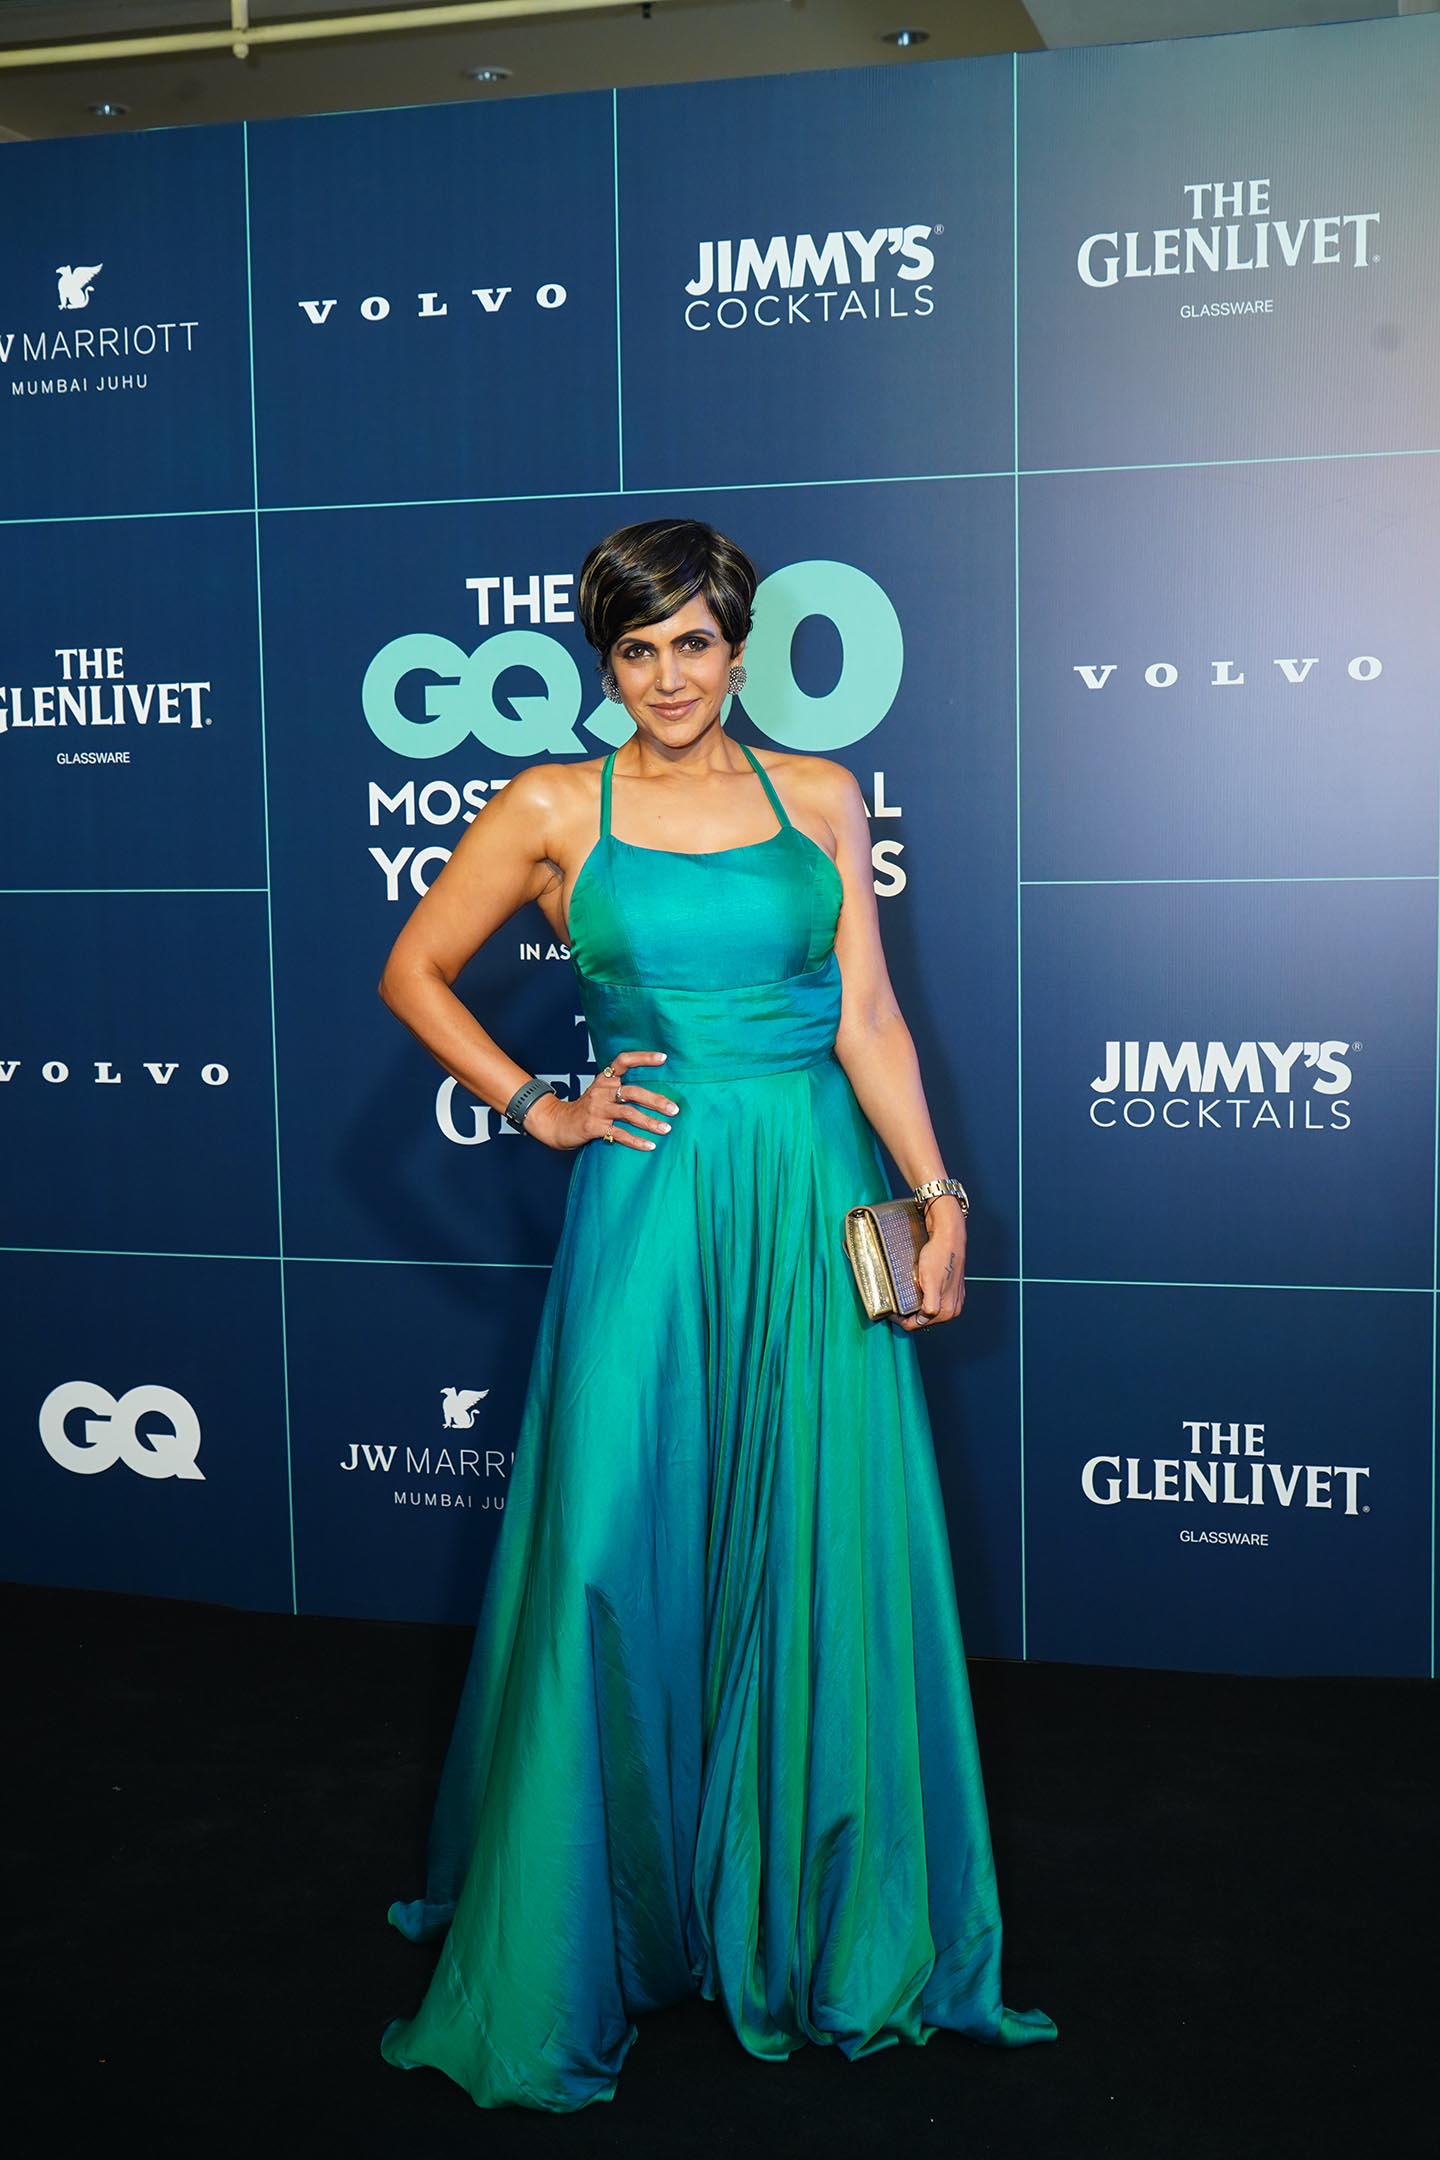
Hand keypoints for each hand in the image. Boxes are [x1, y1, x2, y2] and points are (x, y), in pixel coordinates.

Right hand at [523, 1050, 678, 1152]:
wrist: (557, 1123)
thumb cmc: (586, 1109)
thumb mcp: (601, 1093)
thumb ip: (621, 1089)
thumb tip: (656, 1094)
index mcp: (605, 1079)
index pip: (623, 1061)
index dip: (643, 1058)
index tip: (663, 1058)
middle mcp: (601, 1091)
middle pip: (632, 1092)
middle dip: (655, 1101)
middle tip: (674, 1110)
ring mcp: (597, 1109)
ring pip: (628, 1113)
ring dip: (649, 1122)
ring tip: (666, 1129)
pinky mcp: (593, 1126)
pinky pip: (618, 1134)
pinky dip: (636, 1141)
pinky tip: (650, 1146)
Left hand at [896, 1196, 966, 1332]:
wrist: (949, 1236)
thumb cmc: (939, 1256)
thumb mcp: (931, 1285)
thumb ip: (929, 1307)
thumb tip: (923, 1319)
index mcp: (948, 1311)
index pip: (918, 1325)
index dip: (901, 1320)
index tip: (890, 1312)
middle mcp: (953, 1308)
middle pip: (924, 1319)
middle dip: (909, 1313)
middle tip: (895, 1303)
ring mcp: (953, 1298)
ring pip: (928, 1309)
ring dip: (915, 1305)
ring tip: (904, 1294)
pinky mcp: (950, 1288)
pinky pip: (933, 1299)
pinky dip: (923, 1296)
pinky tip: (917, 1287)